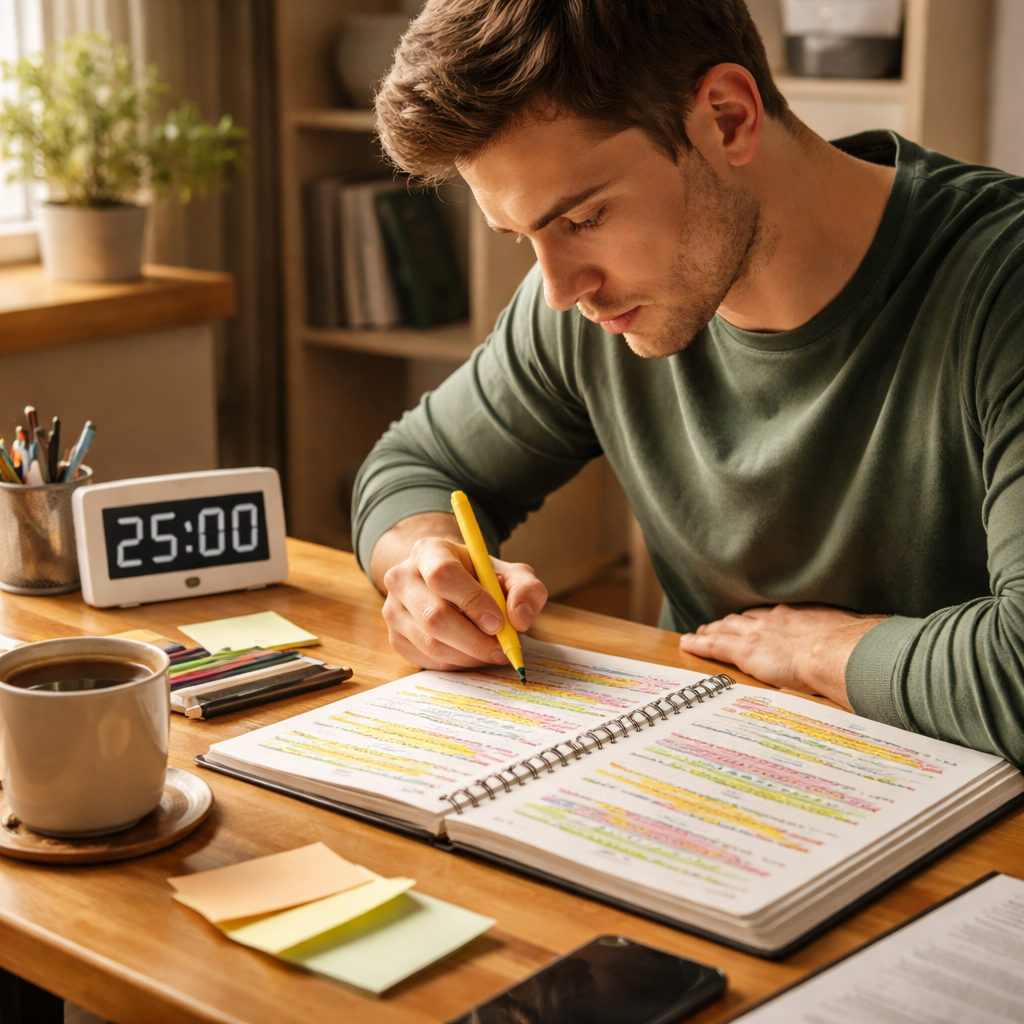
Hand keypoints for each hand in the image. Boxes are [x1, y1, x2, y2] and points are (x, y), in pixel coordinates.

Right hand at [379, 532, 547, 670]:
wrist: (448, 585)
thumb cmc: (479, 578)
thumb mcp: (508, 574)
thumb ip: (525, 589)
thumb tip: (520, 619)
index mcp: (428, 551)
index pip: (443, 575)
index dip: (472, 602)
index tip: (498, 622)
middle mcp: (402, 578)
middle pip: (433, 616)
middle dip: (473, 639)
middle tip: (500, 648)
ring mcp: (393, 609)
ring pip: (430, 643)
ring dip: (468, 655)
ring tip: (490, 651)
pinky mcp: (395, 638)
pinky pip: (426, 660)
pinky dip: (455, 663)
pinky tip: (470, 653)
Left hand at [678, 604, 887, 707]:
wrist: (840, 652)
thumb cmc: (855, 647)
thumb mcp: (853, 636)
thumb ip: (849, 640)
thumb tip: (868, 645)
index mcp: (801, 614)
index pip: (774, 615)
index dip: (759, 618)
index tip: (753, 621)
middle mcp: (775, 618)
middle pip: (745, 618)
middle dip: (731, 621)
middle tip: (717, 624)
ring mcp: (759, 633)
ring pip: (727, 629)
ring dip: (712, 630)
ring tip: (700, 633)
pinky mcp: (747, 650)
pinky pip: (715, 645)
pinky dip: (700, 643)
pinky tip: (689, 643)